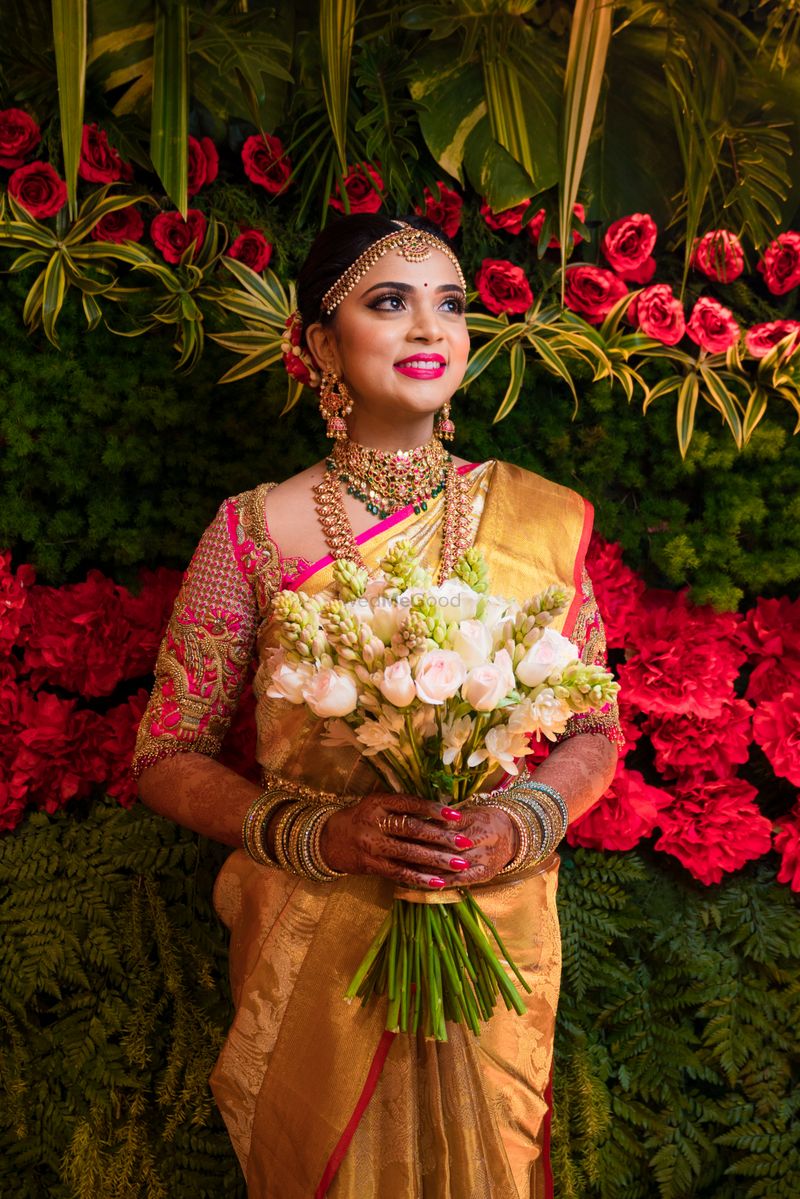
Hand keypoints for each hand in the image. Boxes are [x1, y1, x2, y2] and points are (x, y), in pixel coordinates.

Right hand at [320, 792, 516, 888]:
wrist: (329, 840)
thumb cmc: (362, 818)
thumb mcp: (378, 804)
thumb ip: (403, 807)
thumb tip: (441, 813)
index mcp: (379, 802)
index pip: (410, 803)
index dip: (433, 809)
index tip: (456, 814)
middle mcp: (375, 822)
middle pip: (412, 829)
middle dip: (441, 837)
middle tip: (464, 842)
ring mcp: (372, 845)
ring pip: (409, 853)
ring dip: (436, 860)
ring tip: (459, 864)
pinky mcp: (371, 865)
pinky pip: (399, 872)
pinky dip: (420, 878)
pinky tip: (438, 882)